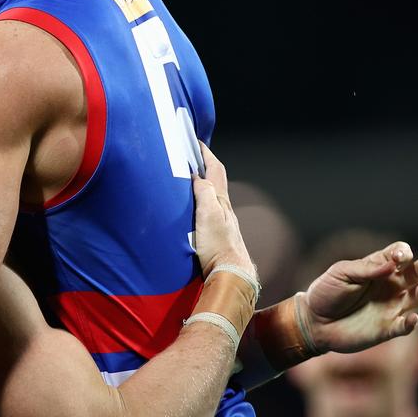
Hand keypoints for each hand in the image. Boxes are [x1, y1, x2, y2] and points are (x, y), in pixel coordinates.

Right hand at [191, 143, 256, 281]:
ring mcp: (220, 221)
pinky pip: (206, 209)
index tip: (194, 141)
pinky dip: (198, 200)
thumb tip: (197, 175)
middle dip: (203, 165)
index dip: (205, 153)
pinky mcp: (215, 234)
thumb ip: (204, 192)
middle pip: (214, 179)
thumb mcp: (209, 215)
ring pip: (211, 194)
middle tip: (188, 155)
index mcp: (220, 200)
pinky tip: (190, 207)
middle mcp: (223, 208)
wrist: (231, 275)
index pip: (215, 168)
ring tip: (186, 177)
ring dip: (201, 182)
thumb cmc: (219, 246)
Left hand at [300, 242, 417, 353]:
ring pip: (416, 298)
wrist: (314, 321)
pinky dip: (410, 324)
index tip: (397, 258)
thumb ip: (366, 268)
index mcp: (378, 268)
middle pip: (414, 274)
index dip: (402, 253)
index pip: (399, 256)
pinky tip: (413, 318)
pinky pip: (403, 327)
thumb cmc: (327, 292)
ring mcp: (390, 308)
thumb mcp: (341, 273)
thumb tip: (391, 265)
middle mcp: (390, 286)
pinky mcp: (387, 329)